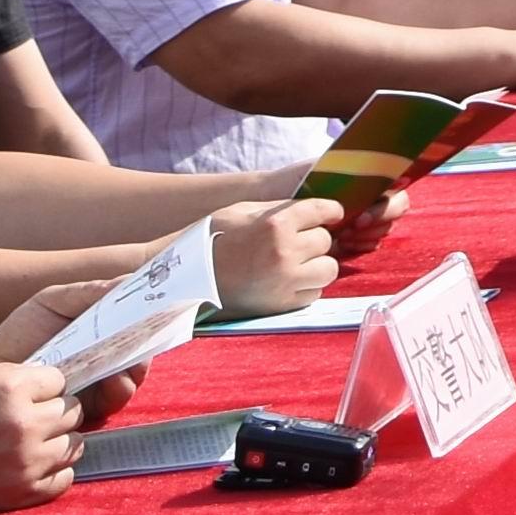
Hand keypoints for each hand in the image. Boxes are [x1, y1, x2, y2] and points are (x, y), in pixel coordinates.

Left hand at [0, 277, 142, 423]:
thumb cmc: (25, 326)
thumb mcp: (56, 300)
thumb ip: (91, 292)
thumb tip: (130, 278)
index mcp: (106, 333)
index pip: (140, 330)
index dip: (155, 324)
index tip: (162, 315)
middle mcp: (107, 361)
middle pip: (141, 360)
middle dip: (144, 355)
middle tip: (140, 349)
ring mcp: (96, 387)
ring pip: (128, 386)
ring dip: (129, 377)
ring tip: (119, 371)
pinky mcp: (82, 410)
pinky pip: (105, 406)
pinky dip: (109, 396)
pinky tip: (101, 385)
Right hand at [0, 359, 80, 513]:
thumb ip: (9, 374)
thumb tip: (44, 380)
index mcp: (10, 388)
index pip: (60, 379)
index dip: (43, 386)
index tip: (28, 395)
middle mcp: (23, 424)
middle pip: (71, 410)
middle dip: (54, 411)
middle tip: (29, 419)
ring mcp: (24, 463)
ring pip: (74, 444)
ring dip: (58, 441)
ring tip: (31, 443)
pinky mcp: (19, 495)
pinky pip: (63, 479)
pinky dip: (54, 472)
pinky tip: (31, 466)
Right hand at [205, 195, 348, 315]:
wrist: (184, 278)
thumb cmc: (211, 238)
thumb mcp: (244, 211)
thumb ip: (280, 209)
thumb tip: (312, 208)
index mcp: (276, 224)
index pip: (321, 211)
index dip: (329, 211)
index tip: (331, 214)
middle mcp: (284, 253)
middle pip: (325, 241)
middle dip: (315, 239)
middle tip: (299, 241)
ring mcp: (284, 282)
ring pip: (328, 269)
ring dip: (317, 264)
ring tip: (298, 262)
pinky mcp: (281, 306)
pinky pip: (313, 293)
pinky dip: (306, 286)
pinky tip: (288, 280)